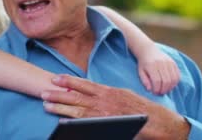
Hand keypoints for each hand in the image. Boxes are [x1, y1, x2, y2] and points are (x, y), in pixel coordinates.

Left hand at [41, 75, 189, 138]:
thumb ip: (109, 95)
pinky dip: (74, 121)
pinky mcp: (108, 124)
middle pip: (77, 96)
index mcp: (110, 91)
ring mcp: (106, 113)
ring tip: (46, 105)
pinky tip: (62, 121)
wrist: (158, 123)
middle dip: (59, 94)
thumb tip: (94, 94)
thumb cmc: (143, 110)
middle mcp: (106, 100)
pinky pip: (87, 123)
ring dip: (61, 107)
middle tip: (43, 92)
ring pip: (78, 109)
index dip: (69, 81)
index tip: (56, 78)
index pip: (85, 84)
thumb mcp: (125, 96)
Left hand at [137, 46, 180, 94]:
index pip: (157, 81)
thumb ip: (144, 81)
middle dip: (164, 90)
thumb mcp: (140, 72)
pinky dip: (175, 82)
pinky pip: (177, 75)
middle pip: (166, 81)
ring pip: (173, 79)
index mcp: (152, 65)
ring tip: (165, 90)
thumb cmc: (143, 63)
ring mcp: (169, 62)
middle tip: (160, 93)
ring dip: (170, 87)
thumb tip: (150, 90)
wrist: (148, 50)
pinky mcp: (173, 63)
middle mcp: (161, 63)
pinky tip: (170, 85)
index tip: (155, 93)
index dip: (157, 89)